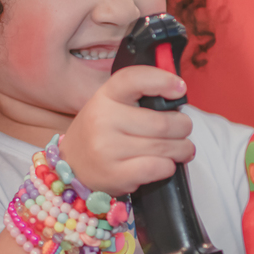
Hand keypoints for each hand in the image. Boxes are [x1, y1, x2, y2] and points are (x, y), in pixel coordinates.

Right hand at [59, 65, 194, 196]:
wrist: (70, 166)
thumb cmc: (101, 132)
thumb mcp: (111, 104)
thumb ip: (140, 96)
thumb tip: (178, 92)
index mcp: (105, 96)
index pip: (134, 79)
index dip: (162, 80)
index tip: (180, 88)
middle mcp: (103, 120)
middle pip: (162, 122)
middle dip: (183, 126)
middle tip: (183, 129)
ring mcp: (107, 148)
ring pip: (164, 147)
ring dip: (182, 149)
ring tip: (182, 149)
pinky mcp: (115, 174)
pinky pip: (158, 168)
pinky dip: (169, 167)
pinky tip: (166, 164)